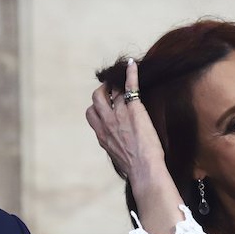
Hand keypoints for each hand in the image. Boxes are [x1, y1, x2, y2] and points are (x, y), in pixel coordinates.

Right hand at [86, 59, 163, 181]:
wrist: (143, 168)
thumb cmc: (135, 168)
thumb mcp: (117, 158)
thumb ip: (113, 146)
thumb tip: (118, 146)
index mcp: (101, 134)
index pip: (90, 113)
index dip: (96, 107)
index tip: (104, 105)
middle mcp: (107, 121)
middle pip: (97, 97)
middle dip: (103, 90)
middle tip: (112, 87)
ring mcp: (119, 114)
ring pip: (112, 90)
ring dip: (116, 83)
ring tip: (122, 80)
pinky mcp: (134, 109)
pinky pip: (130, 86)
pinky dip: (130, 73)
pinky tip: (133, 64)